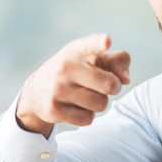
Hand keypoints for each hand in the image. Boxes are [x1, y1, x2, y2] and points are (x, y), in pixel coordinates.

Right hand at [16, 33, 130, 134]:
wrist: (36, 91)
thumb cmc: (77, 71)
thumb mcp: (94, 59)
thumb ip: (118, 62)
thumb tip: (125, 80)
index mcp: (77, 50)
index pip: (90, 44)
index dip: (99, 43)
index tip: (106, 41)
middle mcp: (65, 66)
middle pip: (108, 84)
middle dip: (114, 88)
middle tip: (107, 86)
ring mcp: (58, 88)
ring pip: (100, 104)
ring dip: (99, 103)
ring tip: (86, 95)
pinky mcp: (53, 110)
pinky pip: (87, 119)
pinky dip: (86, 116)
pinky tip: (74, 107)